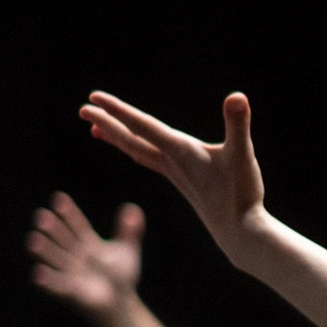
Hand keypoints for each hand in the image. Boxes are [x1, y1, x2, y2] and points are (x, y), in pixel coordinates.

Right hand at [26, 193, 145, 319]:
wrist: (120, 303)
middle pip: (62, 239)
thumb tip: (134, 207)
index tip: (59, 198)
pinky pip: (56, 285)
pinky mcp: (70, 292)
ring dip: (44, 251)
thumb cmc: (120, 275)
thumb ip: (130, 231)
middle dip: (52, 229)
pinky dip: (47, 281)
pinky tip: (38, 273)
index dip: (69, 213)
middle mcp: (75, 256)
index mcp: (88, 243)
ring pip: (55, 259)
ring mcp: (71, 273)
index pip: (77, 225)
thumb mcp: (127, 250)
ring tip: (33, 240)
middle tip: (41, 216)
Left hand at [79, 92, 266, 255]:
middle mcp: (171, 163)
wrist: (237, 230)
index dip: (118, 110)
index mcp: (180, 151)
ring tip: (96, 130)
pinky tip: (137, 149)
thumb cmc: (241, 193)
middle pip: (131, 140)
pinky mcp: (183, 183)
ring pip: (137, 152)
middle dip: (107, 123)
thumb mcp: (243, 154)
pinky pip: (150, 162)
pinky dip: (136, 150)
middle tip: (83, 109)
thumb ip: (238, 124)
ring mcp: (175, 174)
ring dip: (117, 138)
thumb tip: (237, 96)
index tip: (93, 97)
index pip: (142, 126)